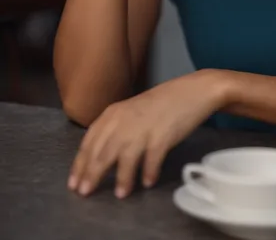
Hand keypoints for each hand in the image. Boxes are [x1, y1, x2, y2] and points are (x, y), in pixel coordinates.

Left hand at [67, 69, 229, 198]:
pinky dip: (148, 172)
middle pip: (102, 151)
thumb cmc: (160, 103)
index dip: (80, 163)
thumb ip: (115, 129)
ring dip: (121, 178)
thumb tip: (99, 157)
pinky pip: (152, 159)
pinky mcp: (163, 135)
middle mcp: (125, 120)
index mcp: (113, 113)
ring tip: (120, 194)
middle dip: (92, 174)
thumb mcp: (130, 111)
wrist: (191, 91)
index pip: (90, 141)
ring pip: (125, 157)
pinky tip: (148, 182)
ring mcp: (144, 127)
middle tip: (85, 193)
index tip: (74, 182)